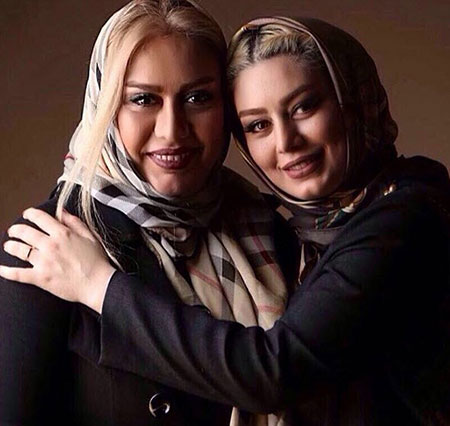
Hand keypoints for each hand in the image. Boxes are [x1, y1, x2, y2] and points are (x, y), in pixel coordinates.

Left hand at [0, 208, 115, 312]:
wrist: (99, 283)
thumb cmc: (97, 261)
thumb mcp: (90, 236)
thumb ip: (74, 222)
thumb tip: (62, 211)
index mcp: (62, 234)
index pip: (39, 218)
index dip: (30, 214)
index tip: (27, 215)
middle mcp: (50, 245)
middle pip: (25, 232)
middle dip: (16, 230)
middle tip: (14, 231)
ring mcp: (44, 262)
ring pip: (19, 250)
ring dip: (11, 246)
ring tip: (9, 245)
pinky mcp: (40, 278)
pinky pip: (18, 274)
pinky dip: (6, 271)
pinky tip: (0, 269)